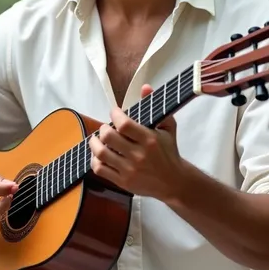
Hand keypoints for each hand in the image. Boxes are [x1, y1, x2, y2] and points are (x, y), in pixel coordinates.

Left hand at [89, 84, 181, 199]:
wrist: (173, 182)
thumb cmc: (169, 151)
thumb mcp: (167, 127)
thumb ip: (154, 106)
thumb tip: (145, 87)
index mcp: (150, 140)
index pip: (124, 124)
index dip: (114, 114)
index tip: (115, 112)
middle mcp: (139, 155)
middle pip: (108, 137)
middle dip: (103, 129)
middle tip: (106, 128)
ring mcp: (130, 170)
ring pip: (101, 153)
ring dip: (94, 143)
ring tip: (97, 139)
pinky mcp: (123, 182)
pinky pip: (100, 169)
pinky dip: (94, 160)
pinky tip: (98, 155)